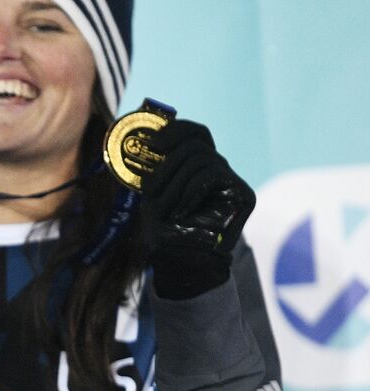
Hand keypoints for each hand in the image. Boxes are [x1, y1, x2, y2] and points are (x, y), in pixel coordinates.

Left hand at [140, 119, 255, 299]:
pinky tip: (183, 211)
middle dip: (169, 164)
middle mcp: (217, 169)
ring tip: (169, 209)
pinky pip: (212, 174)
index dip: (176, 130)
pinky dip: (191, 191)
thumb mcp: (154, 192)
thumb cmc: (165, 228)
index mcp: (197, 165)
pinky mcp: (244, 194)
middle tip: (155, 190)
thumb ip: (158, 168)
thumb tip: (147, 139)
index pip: (195, 133)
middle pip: (196, 144)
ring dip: (176, 184)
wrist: (182, 260)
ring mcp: (232, 181)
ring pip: (201, 159)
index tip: (154, 144)